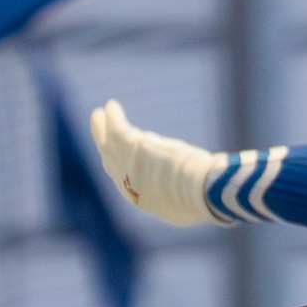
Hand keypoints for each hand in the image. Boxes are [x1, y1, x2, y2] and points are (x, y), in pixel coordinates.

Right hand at [88, 98, 221, 225]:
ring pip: (108, 145)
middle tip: (101, 133)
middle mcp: (130, 187)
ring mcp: (128, 167)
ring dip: (101, 129)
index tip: (122, 156)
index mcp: (145, 201)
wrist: (201, 189)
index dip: (122, 168)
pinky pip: (116, 129)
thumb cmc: (206, 194)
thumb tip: (203, 175)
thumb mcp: (192, 201)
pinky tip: (110, 106)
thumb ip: (186, 190)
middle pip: (110, 163)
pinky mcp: (131, 146)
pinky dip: (112, 117)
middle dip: (105, 148)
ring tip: (100, 114)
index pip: (126, 183)